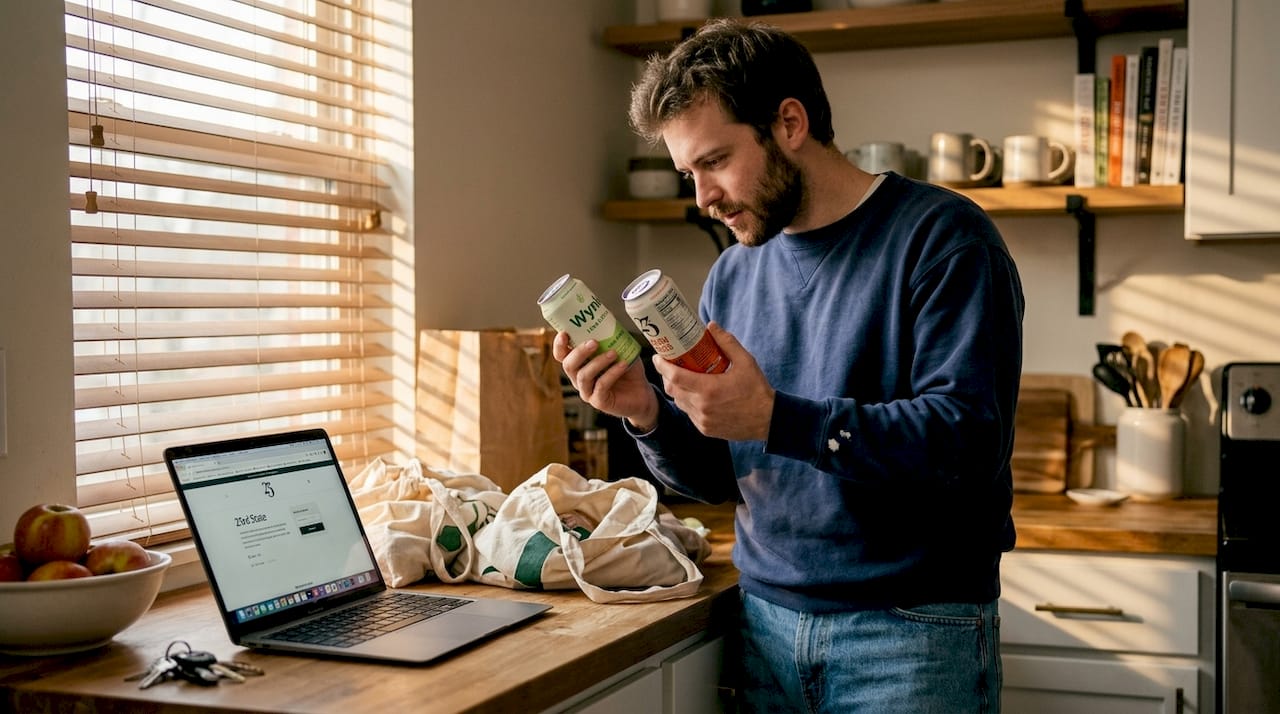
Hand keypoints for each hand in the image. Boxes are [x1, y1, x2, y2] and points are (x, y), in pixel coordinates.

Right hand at [553, 331, 658, 428]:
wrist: (642, 393)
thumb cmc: (626, 368)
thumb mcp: (619, 349)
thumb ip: (610, 337)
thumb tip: (609, 319)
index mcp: (579, 365)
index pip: (561, 356)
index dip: (559, 345)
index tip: (564, 333)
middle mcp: (578, 379)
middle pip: (568, 365)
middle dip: (579, 352)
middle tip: (594, 342)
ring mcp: (587, 392)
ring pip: (584, 376)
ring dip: (598, 362)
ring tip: (613, 353)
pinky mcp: (599, 402)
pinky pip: (601, 386)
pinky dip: (612, 373)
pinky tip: (623, 364)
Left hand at [652, 322, 774, 440]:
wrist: (768, 420)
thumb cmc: (756, 390)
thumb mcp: (745, 362)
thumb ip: (727, 343)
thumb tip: (711, 326)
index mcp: (709, 389)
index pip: (675, 376)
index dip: (662, 366)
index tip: (657, 356)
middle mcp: (702, 407)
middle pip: (672, 390)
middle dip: (666, 376)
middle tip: (668, 364)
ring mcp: (702, 421)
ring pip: (679, 403)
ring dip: (677, 389)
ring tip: (681, 377)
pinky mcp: (705, 429)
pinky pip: (689, 413)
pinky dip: (687, 402)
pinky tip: (694, 393)